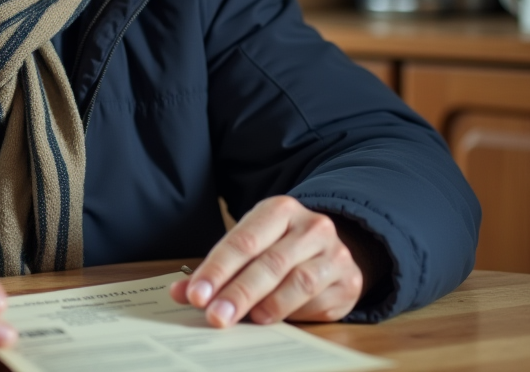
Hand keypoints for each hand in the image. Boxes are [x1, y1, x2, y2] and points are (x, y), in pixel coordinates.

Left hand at [170, 196, 364, 326]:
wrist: (332, 251)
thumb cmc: (281, 249)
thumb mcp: (250, 249)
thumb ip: (217, 270)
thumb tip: (181, 292)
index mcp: (279, 209)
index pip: (243, 241)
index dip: (217, 269)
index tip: (196, 294)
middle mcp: (310, 226)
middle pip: (269, 262)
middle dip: (238, 292)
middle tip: (215, 315)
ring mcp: (334, 252)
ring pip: (298, 281)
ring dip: (267, 305)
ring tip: (246, 321)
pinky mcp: (349, 279)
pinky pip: (319, 300)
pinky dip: (293, 312)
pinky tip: (273, 319)